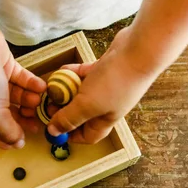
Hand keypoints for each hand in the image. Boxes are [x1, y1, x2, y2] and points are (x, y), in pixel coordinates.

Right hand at [0, 30, 45, 149]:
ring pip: (16, 96)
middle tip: (38, 123)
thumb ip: (6, 130)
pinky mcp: (5, 67)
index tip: (22, 143)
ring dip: (28, 100)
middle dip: (22, 119)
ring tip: (38, 100)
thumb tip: (17, 144)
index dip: (6, 139)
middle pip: (6, 114)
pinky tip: (41, 87)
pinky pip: (21, 80)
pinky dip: (31, 84)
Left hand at [47, 27, 157, 143]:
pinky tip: (63, 70)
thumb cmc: (116, 82)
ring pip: (81, 92)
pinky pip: (84, 74)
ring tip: (53, 86)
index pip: (88, 135)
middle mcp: (106, 105)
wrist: (138, 51)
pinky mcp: (105, 69)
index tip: (53, 127)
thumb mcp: (87, 105)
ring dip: (66, 90)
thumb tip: (53, 132)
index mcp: (105, 119)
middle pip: (81, 113)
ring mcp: (106, 86)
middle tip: (49, 103)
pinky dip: (73, 73)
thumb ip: (69, 118)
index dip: (70, 134)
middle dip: (64, 109)